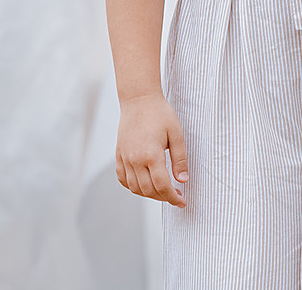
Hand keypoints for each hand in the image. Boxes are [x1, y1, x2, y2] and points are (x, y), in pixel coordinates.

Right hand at [115, 93, 188, 207]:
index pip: (162, 186)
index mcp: (151, 155)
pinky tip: (144, 184)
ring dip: (149, 194)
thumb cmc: (160, 114)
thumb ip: (180, 159)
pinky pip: (122, 179)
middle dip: (163, 197)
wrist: (138, 99)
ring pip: (134, 188)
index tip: (182, 201)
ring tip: (162, 191)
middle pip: (148, 190)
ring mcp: (124, 158)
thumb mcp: (176, 134)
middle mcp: (135, 159)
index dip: (173, 198)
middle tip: (176, 196)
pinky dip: (133, 186)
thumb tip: (183, 181)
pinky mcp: (118, 154)